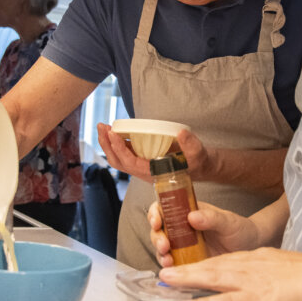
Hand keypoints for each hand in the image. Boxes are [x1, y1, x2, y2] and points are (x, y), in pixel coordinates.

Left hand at [97, 125, 216, 182]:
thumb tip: (180, 133)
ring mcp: (142, 167)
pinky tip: (114, 131)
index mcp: (153, 173)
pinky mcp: (143, 160)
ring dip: (108, 144)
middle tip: (101, 127)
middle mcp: (144, 172)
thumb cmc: (197, 162)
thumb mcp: (198, 153)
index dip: (120, 149)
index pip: (130, 162)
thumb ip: (191, 144)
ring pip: (119, 159)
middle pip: (118, 162)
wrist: (200, 167)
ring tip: (103, 127)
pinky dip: (117, 143)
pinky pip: (125, 154)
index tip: (112, 134)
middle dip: (107, 145)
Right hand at [148, 200, 258, 267]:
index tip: (157, 221)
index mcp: (188, 211)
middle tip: (164, 244)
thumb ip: (211, 217)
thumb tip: (192, 215)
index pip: (164, 207)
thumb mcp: (228, 220)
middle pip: (159, 229)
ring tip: (168, 258)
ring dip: (160, 253)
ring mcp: (184, 245)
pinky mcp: (188, 261)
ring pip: (162, 247)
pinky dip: (169, 266)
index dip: (155, 213)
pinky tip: (172, 268)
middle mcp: (182, 228)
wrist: (251, 247)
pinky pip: (173, 264)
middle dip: (157, 237)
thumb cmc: (240, 228)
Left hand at [158, 247, 301, 300]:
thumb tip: (263, 287)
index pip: (225, 261)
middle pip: (212, 265)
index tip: (187, 268)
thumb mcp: (286, 271)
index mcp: (258, 260)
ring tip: (166, 282)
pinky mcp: (257, 298)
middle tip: (165, 273)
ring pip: (212, 278)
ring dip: (187, 280)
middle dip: (187, 269)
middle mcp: (250, 266)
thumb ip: (269, 277)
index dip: (203, 265)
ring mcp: (251, 282)